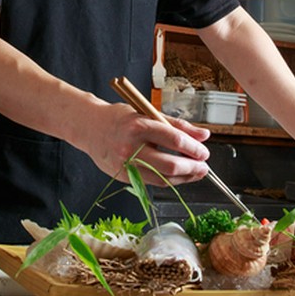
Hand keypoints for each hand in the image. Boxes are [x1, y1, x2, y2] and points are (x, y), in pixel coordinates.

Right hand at [79, 102, 211, 185]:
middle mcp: (131, 147)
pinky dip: (170, 180)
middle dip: (193, 168)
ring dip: (184, 178)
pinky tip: (179, 175)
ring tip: (196, 172)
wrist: (90, 128)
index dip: (194, 148)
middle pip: (170, 165)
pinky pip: (153, 182)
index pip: (174, 140)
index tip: (204, 151)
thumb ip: (177, 125)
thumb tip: (204, 135)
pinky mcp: (124, 177)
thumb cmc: (120, 118)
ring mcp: (126, 165)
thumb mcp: (148, 113)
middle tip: (204, 165)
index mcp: (138, 126)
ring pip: (163, 179)